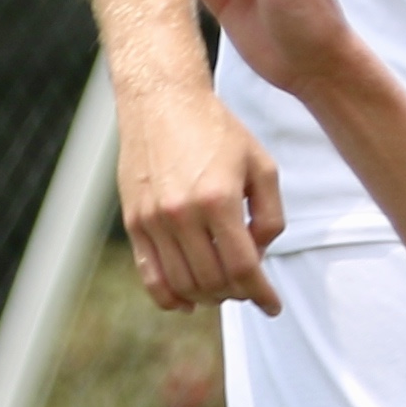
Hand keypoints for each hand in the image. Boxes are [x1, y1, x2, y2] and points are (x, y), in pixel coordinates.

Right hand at [109, 80, 285, 316]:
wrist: (161, 100)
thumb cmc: (216, 129)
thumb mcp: (262, 165)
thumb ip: (271, 216)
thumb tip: (259, 255)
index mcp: (218, 199)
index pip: (242, 268)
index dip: (261, 294)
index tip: (271, 305)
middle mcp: (182, 214)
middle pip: (213, 282)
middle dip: (237, 294)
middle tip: (248, 288)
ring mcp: (153, 220)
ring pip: (182, 285)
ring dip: (208, 297)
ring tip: (223, 289)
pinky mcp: (134, 221)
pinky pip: (150, 275)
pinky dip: (170, 297)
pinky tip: (187, 301)